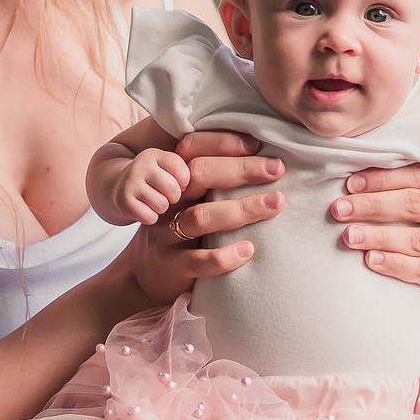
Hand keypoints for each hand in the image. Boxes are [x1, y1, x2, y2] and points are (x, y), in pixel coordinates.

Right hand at [111, 147, 190, 224]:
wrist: (120, 186)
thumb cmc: (154, 180)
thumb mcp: (167, 169)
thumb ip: (188, 171)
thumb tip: (210, 185)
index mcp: (156, 155)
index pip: (181, 169)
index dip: (184, 182)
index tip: (179, 184)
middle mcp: (141, 165)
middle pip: (172, 188)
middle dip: (174, 197)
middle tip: (167, 196)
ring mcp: (130, 182)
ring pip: (161, 204)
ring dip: (162, 208)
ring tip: (155, 202)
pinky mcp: (123, 200)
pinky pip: (149, 217)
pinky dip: (151, 217)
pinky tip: (145, 210)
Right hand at [126, 131, 283, 305]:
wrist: (143, 276)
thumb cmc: (182, 232)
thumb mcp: (190, 201)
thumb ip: (215, 182)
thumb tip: (268, 161)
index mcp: (174, 181)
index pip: (191, 149)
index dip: (222, 143)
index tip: (257, 144)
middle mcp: (169, 203)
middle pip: (198, 175)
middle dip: (241, 169)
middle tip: (277, 169)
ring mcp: (166, 234)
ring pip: (201, 216)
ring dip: (242, 208)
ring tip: (275, 203)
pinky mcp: (171, 266)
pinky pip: (198, 260)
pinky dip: (225, 256)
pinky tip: (249, 249)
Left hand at [331, 164, 419, 306]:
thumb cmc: (415, 227)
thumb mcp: (410, 201)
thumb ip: (393, 187)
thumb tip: (351, 180)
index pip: (418, 176)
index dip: (381, 179)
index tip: (350, 185)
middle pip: (415, 204)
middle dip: (373, 206)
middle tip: (340, 210)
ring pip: (418, 239)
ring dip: (379, 237)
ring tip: (350, 236)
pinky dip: (394, 264)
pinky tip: (371, 260)